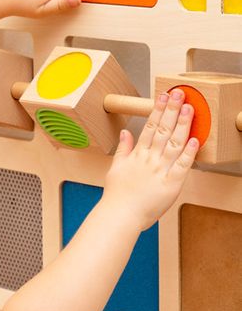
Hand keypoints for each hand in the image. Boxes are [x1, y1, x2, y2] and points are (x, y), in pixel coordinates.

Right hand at [102, 89, 198, 231]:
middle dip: (172, 110)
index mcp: (137, 155)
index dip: (157, 110)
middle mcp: (149, 160)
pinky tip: (195, 140)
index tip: (163, 96)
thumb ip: (123, 149)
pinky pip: (182, 166)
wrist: (120, 216)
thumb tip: (125, 132)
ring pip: (174, 143)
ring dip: (182, 125)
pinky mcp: (171, 185)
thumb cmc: (117, 195)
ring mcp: (160, 171)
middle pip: (163, 130)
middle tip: (180, 94)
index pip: (150, 127)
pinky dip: (188, 153)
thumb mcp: (116, 168)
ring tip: (189, 109)